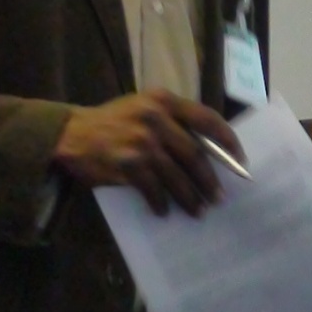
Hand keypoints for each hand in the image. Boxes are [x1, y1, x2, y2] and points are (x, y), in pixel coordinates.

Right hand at [53, 90, 243, 216]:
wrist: (72, 134)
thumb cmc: (113, 121)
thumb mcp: (143, 108)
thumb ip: (172, 121)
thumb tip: (207, 152)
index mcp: (163, 100)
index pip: (207, 118)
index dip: (227, 140)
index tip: (239, 160)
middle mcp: (155, 118)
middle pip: (194, 154)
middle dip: (209, 180)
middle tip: (218, 198)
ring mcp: (142, 142)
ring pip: (177, 176)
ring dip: (190, 197)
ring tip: (198, 211)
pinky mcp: (128, 164)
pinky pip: (154, 189)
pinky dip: (161, 203)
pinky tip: (165, 211)